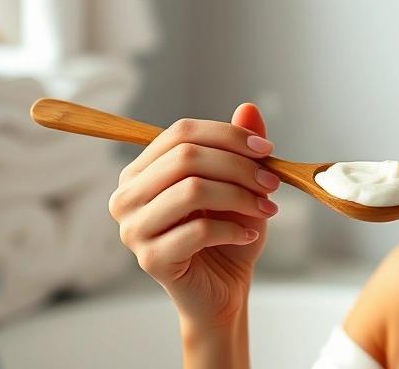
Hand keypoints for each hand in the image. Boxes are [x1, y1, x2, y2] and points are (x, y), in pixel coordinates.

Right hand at [109, 103, 279, 326]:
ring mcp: (133, 229)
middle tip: (272, 182)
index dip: (228, 135)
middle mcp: (127, 196)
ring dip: (240, 196)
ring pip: (192, 191)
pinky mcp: (150, 259)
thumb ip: (239, 147)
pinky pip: (198, 231)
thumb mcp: (239, 185)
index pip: (181, 132)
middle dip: (239, 166)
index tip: (267, 148)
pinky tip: (249, 234)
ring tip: (266, 209)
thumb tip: (248, 108)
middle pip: (187, 158)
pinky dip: (233, 228)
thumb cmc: (227, 233)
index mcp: (142, 170)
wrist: (222, 290)